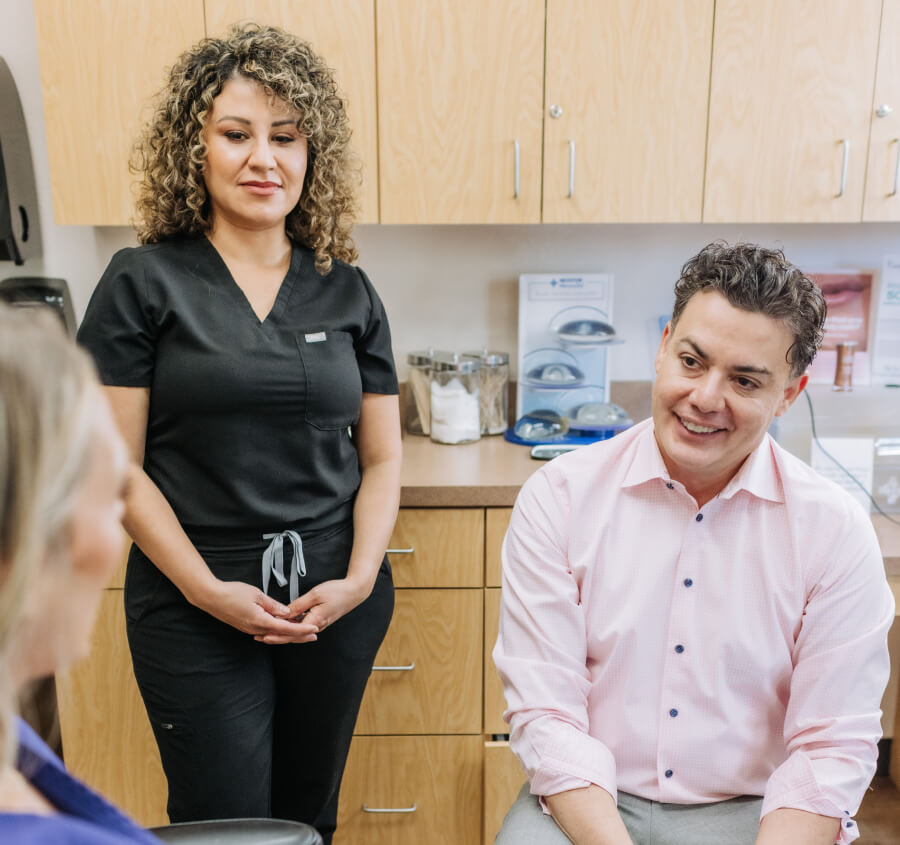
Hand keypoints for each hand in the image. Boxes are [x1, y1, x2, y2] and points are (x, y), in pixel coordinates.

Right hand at [198, 579, 318, 642]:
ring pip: (274, 634)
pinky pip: (265, 631)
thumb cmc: (232, 593)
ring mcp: (250, 629)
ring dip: (288, 633)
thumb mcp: (257, 594)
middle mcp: (255, 629)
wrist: (211, 598)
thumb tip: (287, 613)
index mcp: (260, 621)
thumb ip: (273, 605)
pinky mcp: (246, 626)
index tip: (314, 630)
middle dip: (299, 635)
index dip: (301, 630)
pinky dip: (277, 630)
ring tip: (303, 629)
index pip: (285, 628)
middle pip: (281, 635)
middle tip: (314, 634)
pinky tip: (283, 625)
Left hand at [254, 577, 369, 644]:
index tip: (263, 633)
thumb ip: (298, 605)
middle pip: (292, 636)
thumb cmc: (337, 591)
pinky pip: (302, 627)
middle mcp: (316, 626)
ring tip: (266, 633)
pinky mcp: (319, 620)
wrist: (354, 592)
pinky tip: (283, 626)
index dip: (276, 633)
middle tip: (259, 637)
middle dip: (275, 637)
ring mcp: (318, 624)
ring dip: (282, 633)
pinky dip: (291, 628)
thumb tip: (284, 613)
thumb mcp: (315, 595)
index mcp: (314, 621)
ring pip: (297, 633)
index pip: (291, 632)